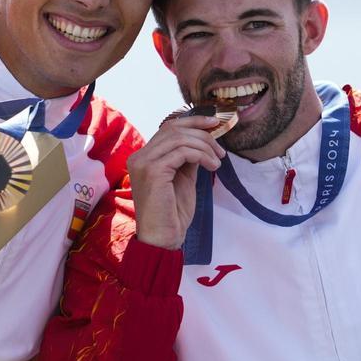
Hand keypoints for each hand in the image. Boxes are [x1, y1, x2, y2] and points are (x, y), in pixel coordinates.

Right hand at [128, 115, 224, 247]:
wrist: (163, 238)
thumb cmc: (172, 213)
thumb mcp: (183, 178)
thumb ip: (187, 158)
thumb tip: (203, 141)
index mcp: (144, 157)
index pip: (168, 128)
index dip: (192, 121)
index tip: (213, 124)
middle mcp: (139, 156)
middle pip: (174, 129)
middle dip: (202, 135)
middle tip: (220, 151)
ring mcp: (144, 162)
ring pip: (180, 138)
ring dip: (205, 147)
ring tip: (217, 162)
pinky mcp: (153, 171)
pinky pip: (182, 152)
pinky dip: (202, 156)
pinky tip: (211, 167)